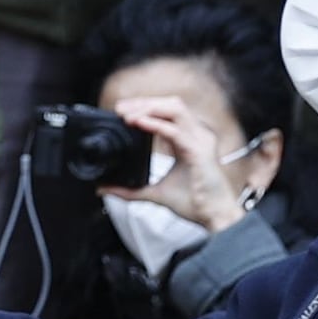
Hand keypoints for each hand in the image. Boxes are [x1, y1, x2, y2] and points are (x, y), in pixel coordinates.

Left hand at [107, 94, 254, 233]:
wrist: (213, 216)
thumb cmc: (194, 202)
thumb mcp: (155, 193)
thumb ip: (129, 190)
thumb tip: (103, 189)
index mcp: (189, 139)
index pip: (168, 112)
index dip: (145, 107)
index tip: (122, 111)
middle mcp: (197, 135)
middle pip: (171, 104)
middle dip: (143, 103)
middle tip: (120, 108)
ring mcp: (200, 140)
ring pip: (175, 109)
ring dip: (148, 108)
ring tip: (127, 114)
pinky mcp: (199, 150)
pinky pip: (175, 130)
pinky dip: (155, 124)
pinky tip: (139, 123)